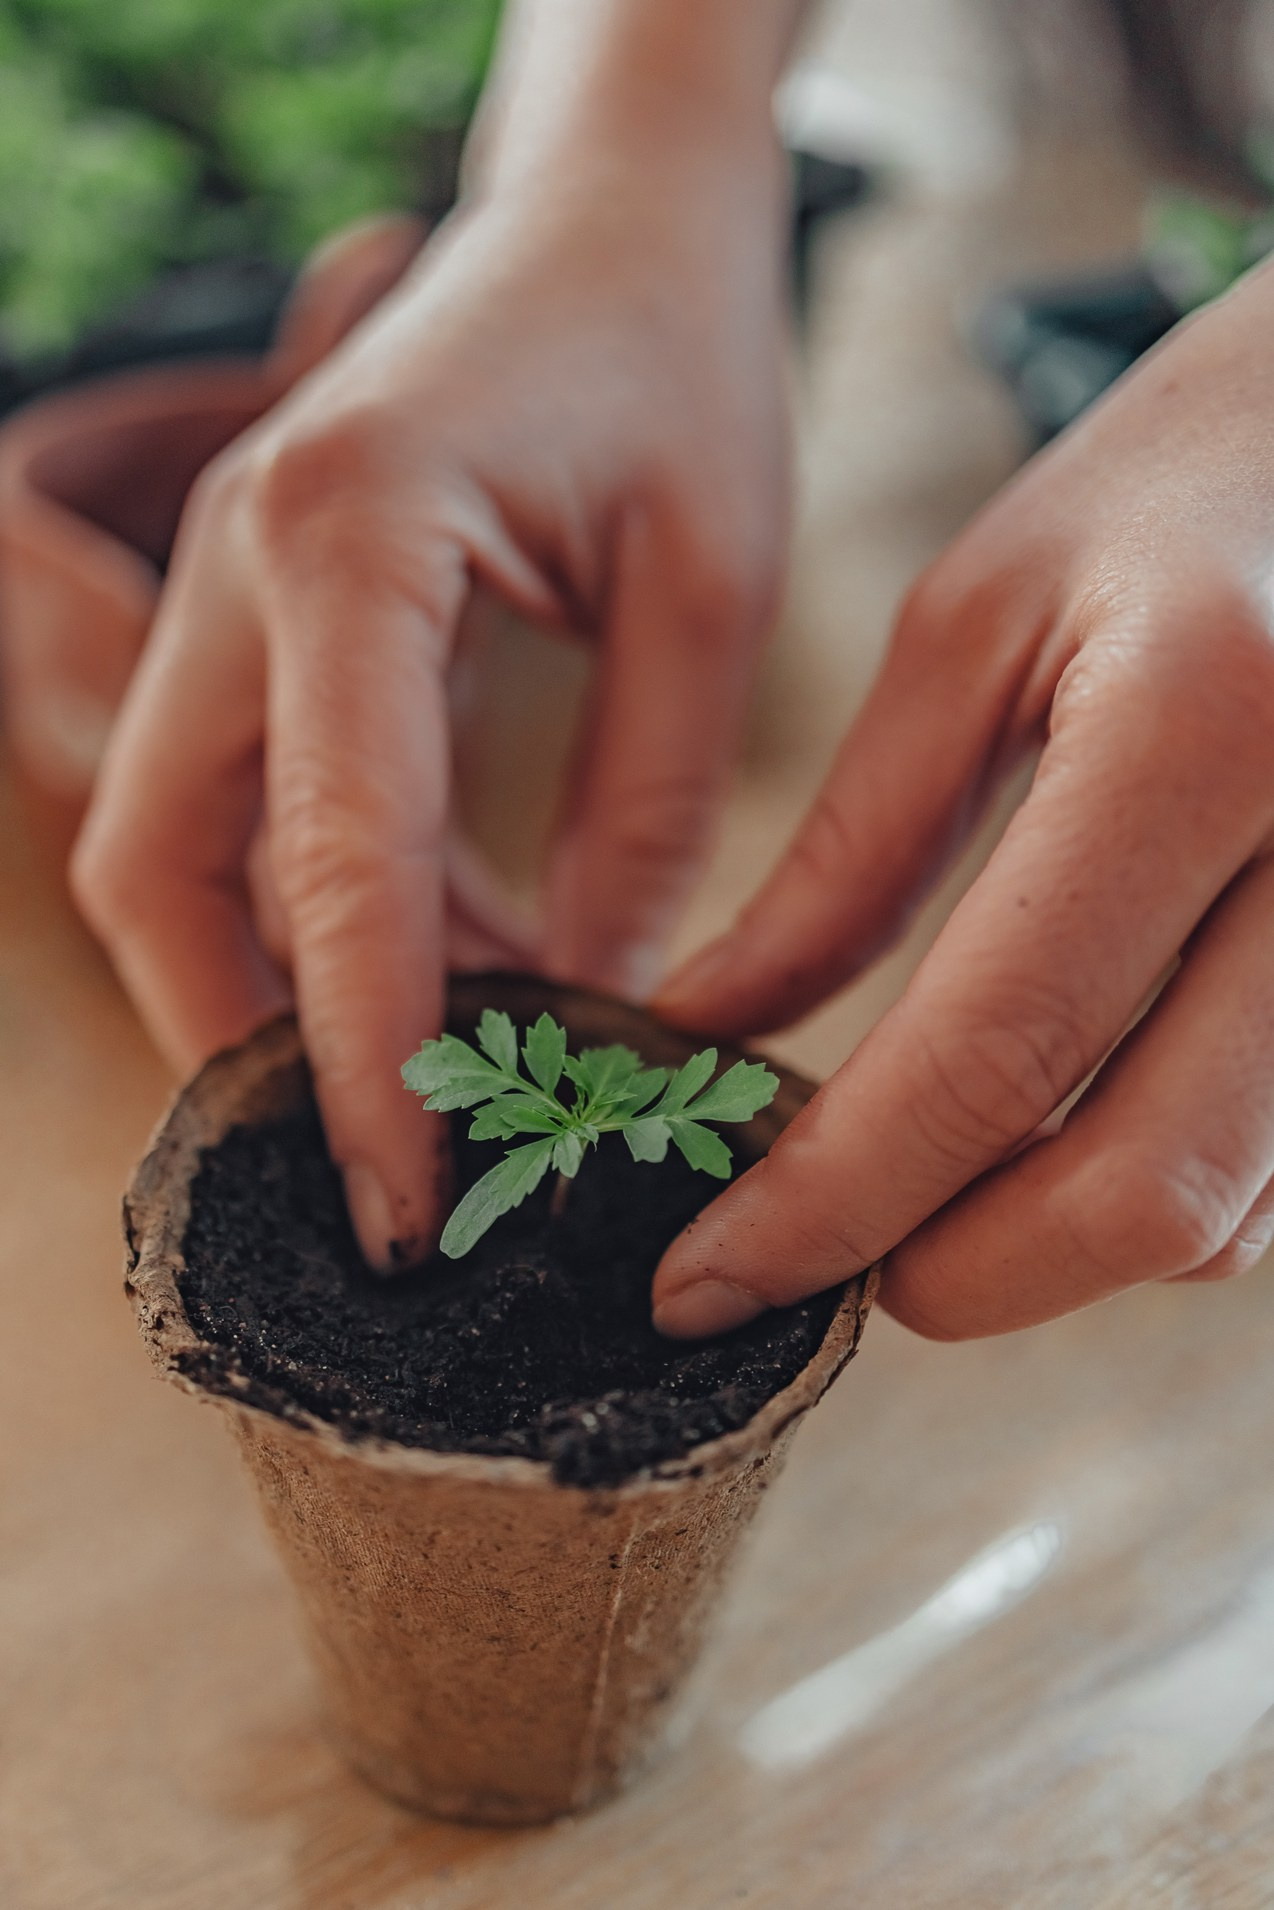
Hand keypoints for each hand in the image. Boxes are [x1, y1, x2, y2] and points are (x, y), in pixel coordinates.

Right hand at [72, 21, 792, 1268]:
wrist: (610, 211)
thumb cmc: (674, 356)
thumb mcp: (708, 591)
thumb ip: (643, 816)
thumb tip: (593, 1011)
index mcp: (348, 535)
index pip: (325, 847)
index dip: (363, 1045)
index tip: (407, 1192)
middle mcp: (239, 566)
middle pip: (160, 870)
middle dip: (256, 1043)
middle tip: (396, 1169)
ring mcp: (227, 589)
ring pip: (173, 852)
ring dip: (292, 983)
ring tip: (468, 1063)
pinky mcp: (258, 616)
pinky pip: (243, 806)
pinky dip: (328, 912)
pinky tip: (469, 957)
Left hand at [653, 258, 1273, 1341]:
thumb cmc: (1178, 476)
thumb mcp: (979, 623)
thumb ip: (849, 855)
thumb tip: (710, 1035)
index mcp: (1202, 723)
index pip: (997, 1046)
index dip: (834, 1197)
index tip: (707, 1275)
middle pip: (1148, 1188)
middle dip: (953, 1275)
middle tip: (821, 1267)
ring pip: (1234, 1212)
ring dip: (1053, 1247)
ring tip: (921, 1187)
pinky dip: (1156, 1191)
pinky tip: (1060, 1132)